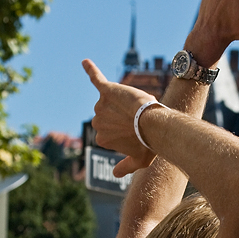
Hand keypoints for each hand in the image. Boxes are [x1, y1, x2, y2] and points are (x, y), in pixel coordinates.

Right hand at [83, 59, 159, 176]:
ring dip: (122, 104)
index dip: (126, 130)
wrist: (153, 124)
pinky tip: (85, 62)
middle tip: (138, 120)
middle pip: (109, 116)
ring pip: (110, 102)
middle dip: (122, 116)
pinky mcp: (107, 91)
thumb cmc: (148, 144)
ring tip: (136, 110)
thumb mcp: (139, 161)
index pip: (111, 131)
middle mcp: (96, 122)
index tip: (137, 132)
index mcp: (101, 138)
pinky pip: (96, 79)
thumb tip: (116, 174)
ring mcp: (100, 106)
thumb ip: (126, 167)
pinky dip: (91, 70)